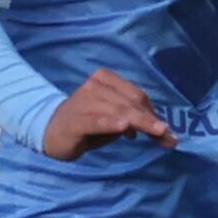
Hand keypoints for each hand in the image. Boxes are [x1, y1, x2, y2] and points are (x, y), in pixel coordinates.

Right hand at [43, 69, 176, 160]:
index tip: (168, 132)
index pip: (136, 95)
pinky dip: (112, 124)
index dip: (153, 112)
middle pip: (130, 103)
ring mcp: (83, 101)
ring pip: (118, 112)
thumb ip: (136, 121)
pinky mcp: (75, 120)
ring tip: (158, 135)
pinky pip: (97, 121)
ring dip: (141, 124)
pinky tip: (125, 127)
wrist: (50, 131)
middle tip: (168, 137)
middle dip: (151, 121)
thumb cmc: (88, 124)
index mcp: (105, 79)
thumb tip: (164, 133)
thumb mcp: (115, 120)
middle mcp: (95, 86)